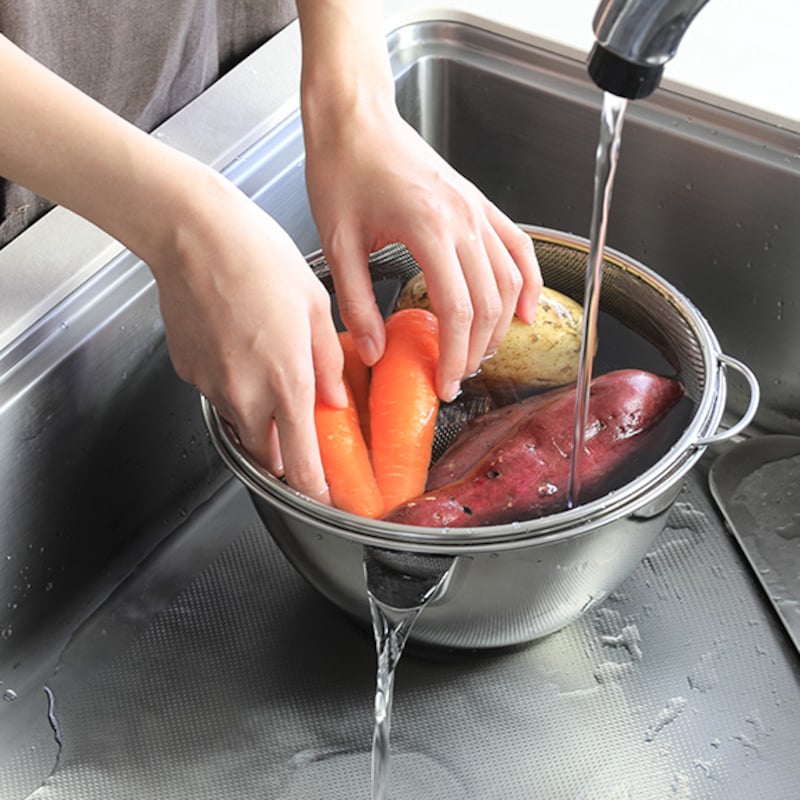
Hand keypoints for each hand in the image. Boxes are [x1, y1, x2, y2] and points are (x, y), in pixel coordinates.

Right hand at [151, 172, 345, 501]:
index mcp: (286, 381)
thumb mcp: (316, 306)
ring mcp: (210, 385)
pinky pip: (217, 395)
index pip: (300, 463)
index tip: (321, 496)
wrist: (194, 233)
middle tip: (300, 428)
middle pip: (265, 455)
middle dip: (285, 453)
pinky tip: (241, 349)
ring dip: (258, 419)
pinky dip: (232, 387)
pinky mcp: (187, 371)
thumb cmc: (260, 258)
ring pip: (240, 425)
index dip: (312, 489)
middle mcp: (244, 394)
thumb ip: (328, 362)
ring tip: (268, 371)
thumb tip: (335, 399)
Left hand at [305, 104, 541, 400]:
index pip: (458, 311)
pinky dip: (527, 282)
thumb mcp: (336, 244)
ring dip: (500, 326)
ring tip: (477, 354)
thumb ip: (356, 303)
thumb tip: (375, 353)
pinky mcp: (478, 204)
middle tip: (454, 377)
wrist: (356, 120)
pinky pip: (517, 247)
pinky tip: (524, 310)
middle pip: (488, 303)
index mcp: (429, 228)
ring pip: (509, 281)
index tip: (443, 385)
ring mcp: (477, 210)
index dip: (454, 356)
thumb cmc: (342, 171)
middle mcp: (463, 219)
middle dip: (475, 350)